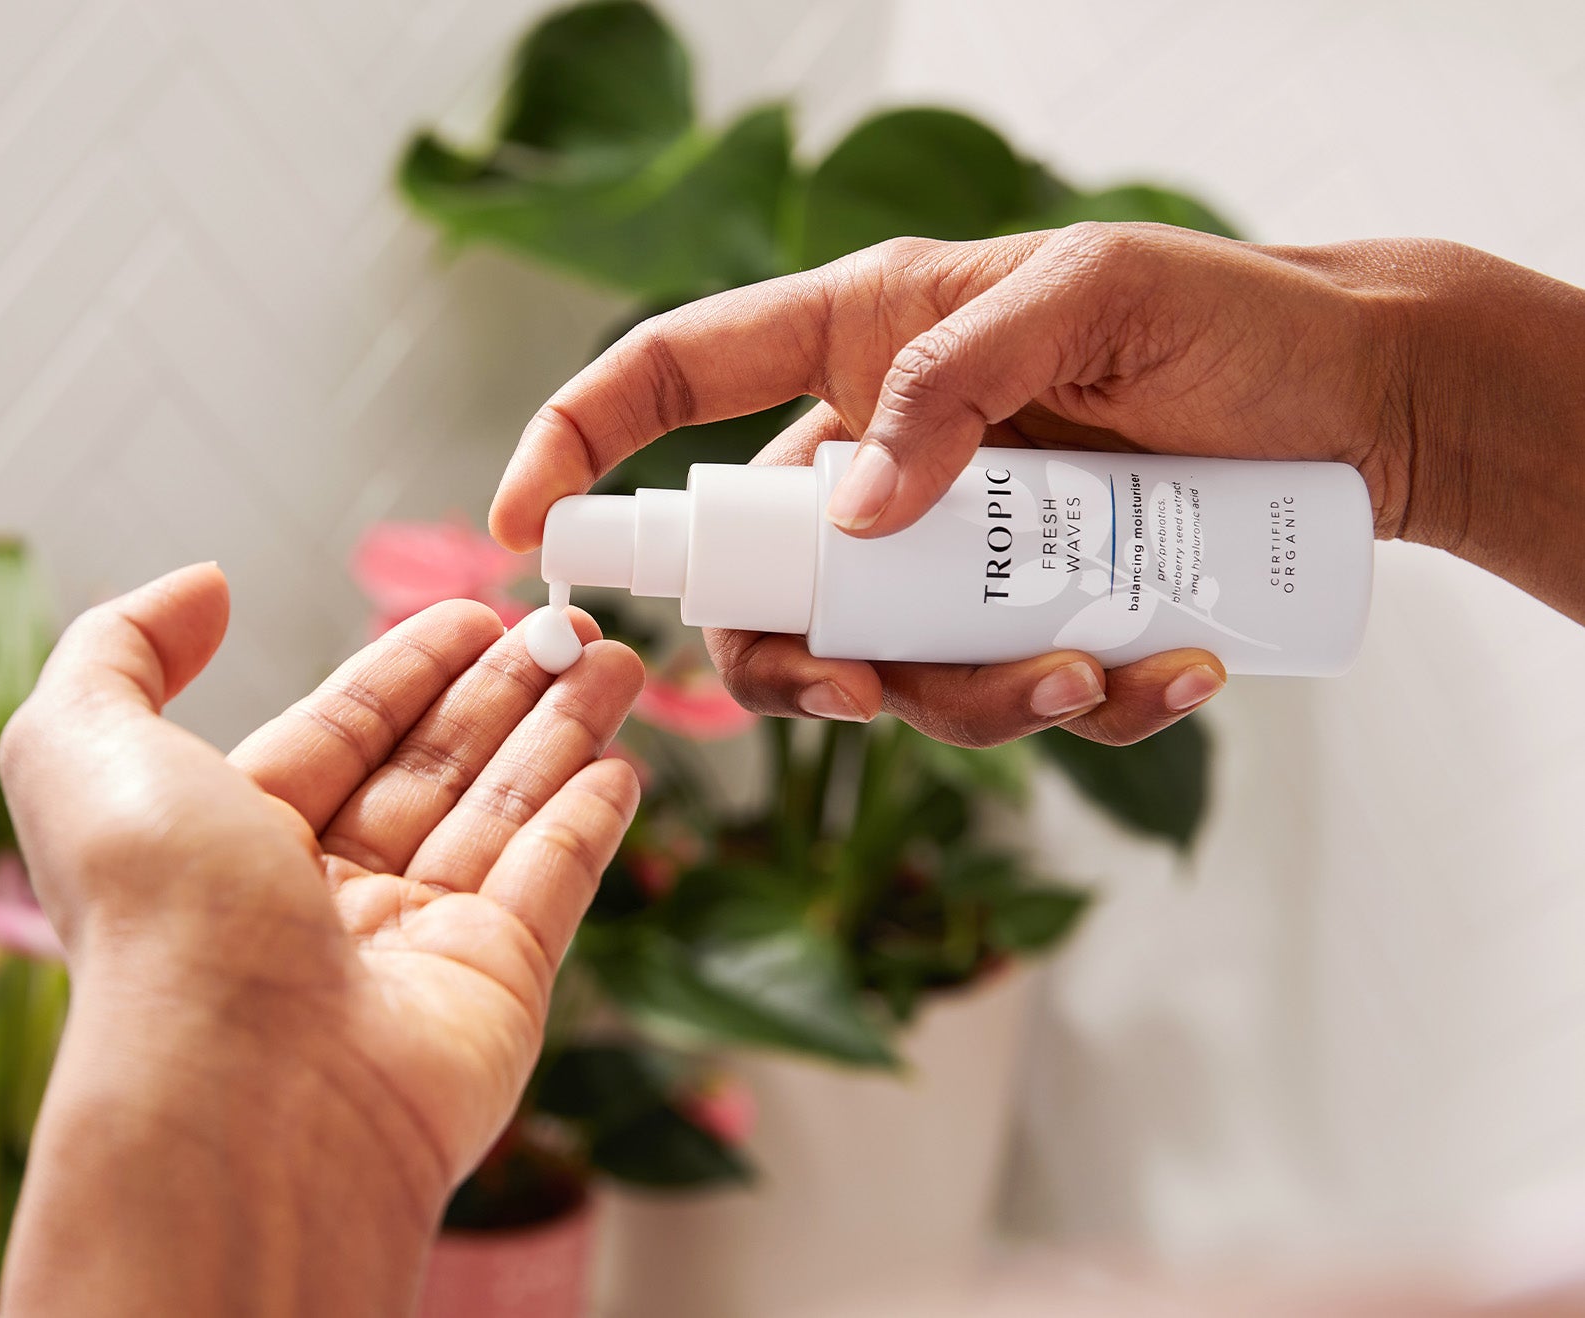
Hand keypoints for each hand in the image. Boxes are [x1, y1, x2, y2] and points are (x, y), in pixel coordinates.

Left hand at [0, 564, 642, 1314]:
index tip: (470, 609)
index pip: (334, 735)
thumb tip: (202, 587)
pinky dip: (588, 822)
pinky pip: (550, 885)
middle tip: (568, 618)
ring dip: (560, 730)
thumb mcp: (82, 748)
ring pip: (502, 813)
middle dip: (501, 688)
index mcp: (226, 846)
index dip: (400, 668)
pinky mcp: (495, 991)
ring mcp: (413, 950)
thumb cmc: (157, 926)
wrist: (245, 1098)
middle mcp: (320, 902)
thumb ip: (118, 650)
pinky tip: (618, 764)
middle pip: (431, 768)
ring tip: (614, 657)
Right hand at [492, 223, 1584, 745]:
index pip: (673, 380)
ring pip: (876, 670)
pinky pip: (995, 701)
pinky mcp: (1021, 620)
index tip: (522, 530)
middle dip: (789, 662)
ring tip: (1082, 676)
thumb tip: (851, 518)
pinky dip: (1066, 714)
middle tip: (864, 692)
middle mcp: (878, 461)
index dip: (577, 446)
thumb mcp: (1091, 295)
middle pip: (756, 586)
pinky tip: (1159, 677)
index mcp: (857, 345)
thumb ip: (956, 380)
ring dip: (958, 703)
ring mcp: (946, 553)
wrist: (1360, 404)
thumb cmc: (1225, 315)